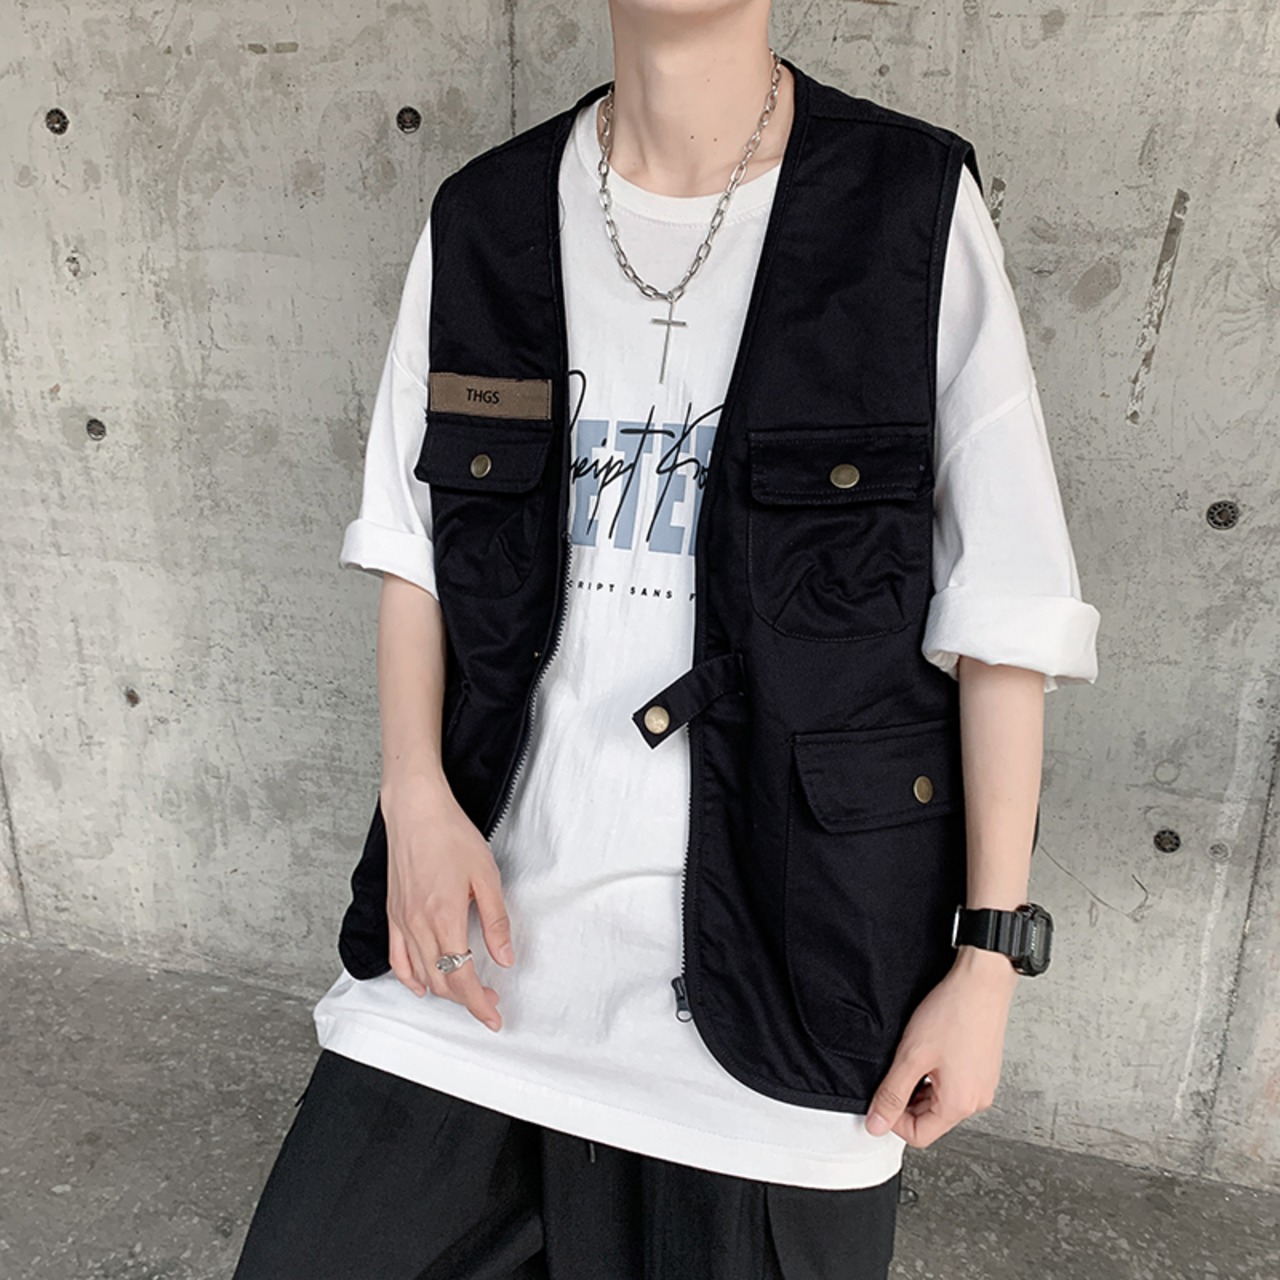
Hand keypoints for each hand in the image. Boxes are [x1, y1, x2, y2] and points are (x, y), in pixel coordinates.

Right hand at [381, 775, 514, 1031]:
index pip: (462, 978)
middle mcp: (419, 925)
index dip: (478, 1005)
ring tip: (465, 993)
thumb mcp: (486, 876)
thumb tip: (505, 958)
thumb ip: (496, 921)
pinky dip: (410, 978)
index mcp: (445, 918)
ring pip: (421, 974)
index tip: (494, 1017)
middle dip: (467, 1000)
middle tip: (490, 1000)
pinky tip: (422, 985)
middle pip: (442, 982)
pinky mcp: (392, 913)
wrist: (415, 810)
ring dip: (444, 991)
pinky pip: (397, 958)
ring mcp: (402, 921)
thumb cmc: (451, 835)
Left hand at [864, 946, 1018, 1145]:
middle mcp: (976, 1100)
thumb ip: (892, 1094)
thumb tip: (877, 1124)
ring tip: (912, 1056)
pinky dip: (935, 1075)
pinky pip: (953, 1084)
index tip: (881, 1097)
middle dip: (907, 1101)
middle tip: (894, 1070)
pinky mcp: (983, 1069)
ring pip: (941, 1101)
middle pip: (931, 1119)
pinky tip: (928, 1050)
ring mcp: (982, 1084)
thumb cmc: (953, 1013)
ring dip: (920, 1086)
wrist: (981, 982)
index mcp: (960, 1104)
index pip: (920, 1136)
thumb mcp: (912, 1056)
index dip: (894, 1120)